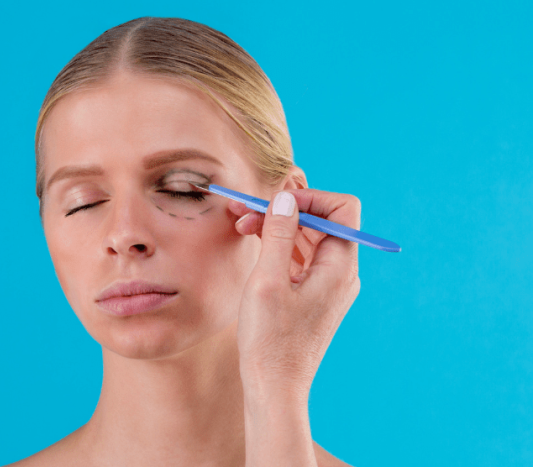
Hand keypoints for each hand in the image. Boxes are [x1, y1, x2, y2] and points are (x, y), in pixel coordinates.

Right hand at [231, 189, 360, 397]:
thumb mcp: (268, 281)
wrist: (275, 388)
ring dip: (279, 228)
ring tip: (243, 227)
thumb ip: (279, 234)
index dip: (309, 197)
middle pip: (322, 222)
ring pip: (309, 240)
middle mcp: (341, 274)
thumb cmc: (271, 341)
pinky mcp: (313, 298)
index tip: (274, 202)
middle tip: (244, 213)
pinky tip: (255, 249)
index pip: (342, 209)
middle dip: (285, 211)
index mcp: (340, 267)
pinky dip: (280, 248)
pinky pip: (302, 260)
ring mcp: (328, 287)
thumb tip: (285, 198)